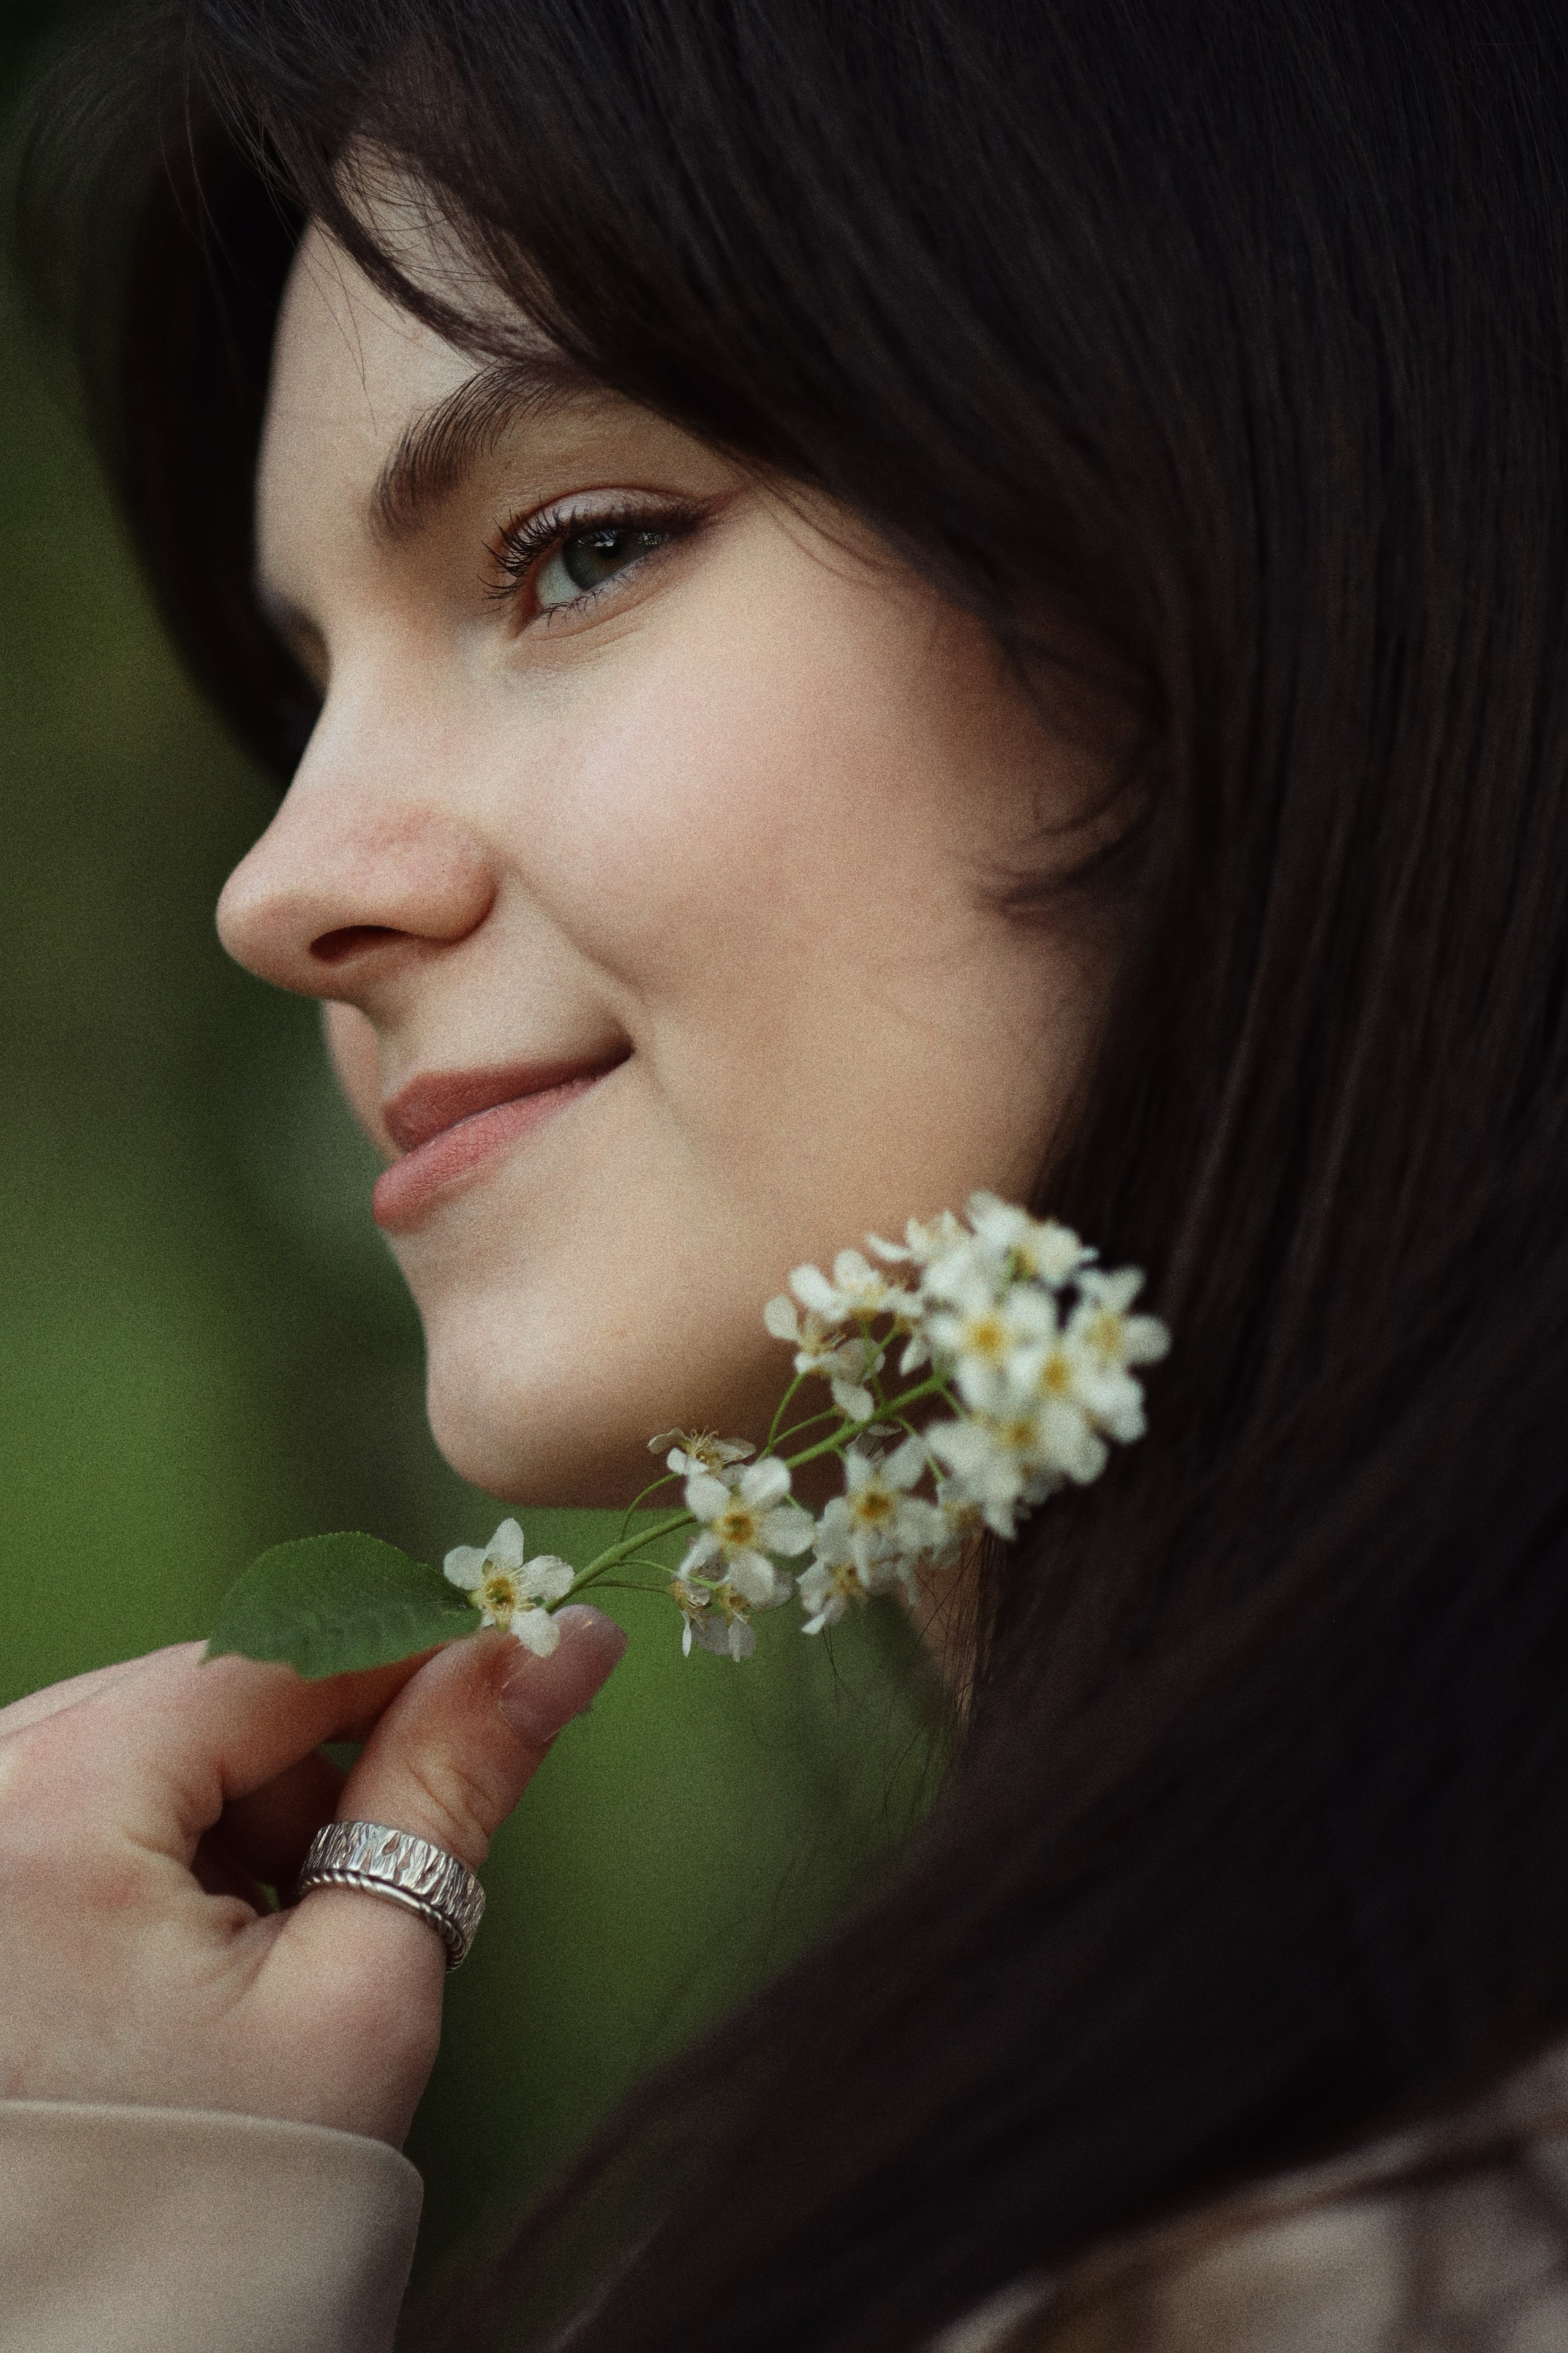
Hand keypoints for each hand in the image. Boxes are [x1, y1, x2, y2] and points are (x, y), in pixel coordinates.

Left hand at [0, 1609, 625, 2144]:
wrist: (95, 2351)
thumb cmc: (223, 2194)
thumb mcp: (365, 1983)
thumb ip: (453, 1783)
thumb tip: (561, 1646)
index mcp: (47, 1812)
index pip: (273, 1659)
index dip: (410, 1650)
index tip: (515, 1653)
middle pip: (205, 1697)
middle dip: (315, 1764)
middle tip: (370, 1879)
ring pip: (151, 1741)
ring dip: (244, 1807)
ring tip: (276, 1946)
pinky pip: (89, 1792)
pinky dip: (170, 1842)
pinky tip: (204, 1950)